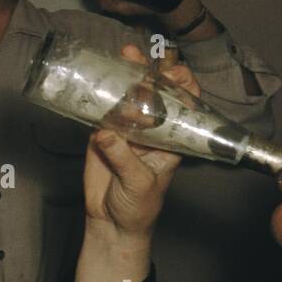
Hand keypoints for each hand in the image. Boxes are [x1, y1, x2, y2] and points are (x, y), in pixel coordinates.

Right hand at [82, 44, 200, 239]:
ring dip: (125, 76)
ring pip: (128, 97)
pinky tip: (97, 78)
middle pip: (154, 95)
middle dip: (150, 73)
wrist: (111, 224)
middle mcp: (151, 130)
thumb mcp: (139, 183)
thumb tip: (105, 134)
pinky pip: (101, 111)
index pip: (184, 107)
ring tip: (122, 57)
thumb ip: (123, 157)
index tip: (176, 74)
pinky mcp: (100, 135)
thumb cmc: (139, 207)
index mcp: (171, 140)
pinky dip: (99, 95)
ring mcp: (125, 130)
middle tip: (140, 57)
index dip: (183, 87)